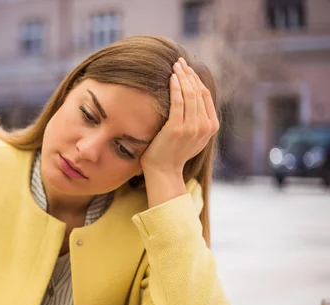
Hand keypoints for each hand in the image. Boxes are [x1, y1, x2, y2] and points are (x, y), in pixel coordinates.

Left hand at [140, 57, 219, 176]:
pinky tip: (171, 78)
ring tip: (175, 66)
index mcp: (212, 126)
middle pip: (199, 92)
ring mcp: (192, 127)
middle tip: (179, 62)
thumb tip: (194, 99)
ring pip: (190, 94)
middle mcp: (205, 126)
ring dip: (182, 77)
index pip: (206, 95)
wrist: (164, 171)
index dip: (197, 79)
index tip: (187, 68)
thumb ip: (197, 119)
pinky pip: (178, 102)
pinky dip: (176, 87)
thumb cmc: (173, 152)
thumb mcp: (192, 136)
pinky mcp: (178, 128)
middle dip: (189, 74)